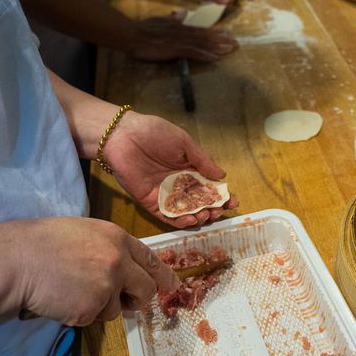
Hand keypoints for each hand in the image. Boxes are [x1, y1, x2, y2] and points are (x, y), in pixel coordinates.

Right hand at [7, 217, 178, 324]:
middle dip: (139, 299)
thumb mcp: (83, 233)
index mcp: (117, 237)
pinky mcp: (92, 308)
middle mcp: (119, 260)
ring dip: (100, 307)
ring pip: (117, 309)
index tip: (172, 285)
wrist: (16, 261)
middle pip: (146, 288)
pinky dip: (80, 315)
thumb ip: (108, 249)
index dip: (163, 274)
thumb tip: (125, 270)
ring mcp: (107, 285)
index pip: (150, 258)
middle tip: (129, 303)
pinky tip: (62, 300)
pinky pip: (94, 318)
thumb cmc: (42, 244)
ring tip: (72, 291)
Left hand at [104, 112, 238, 227]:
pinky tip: (191, 220)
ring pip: (186, 212)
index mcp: (189, 169)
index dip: (221, 195)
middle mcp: (179, 184)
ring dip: (199, 217)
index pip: (209, 186)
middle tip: (220, 211)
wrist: (123, 136)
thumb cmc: (154, 133)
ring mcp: (165, 195)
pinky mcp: (151, 203)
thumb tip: (222, 176)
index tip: (232, 201)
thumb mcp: (184, 143)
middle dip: (213, 209)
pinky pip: (167, 216)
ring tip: (206, 215)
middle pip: (200, 203)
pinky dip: (180, 221)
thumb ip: (202, 161)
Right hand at [128, 14, 237, 61]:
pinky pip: (193, 52)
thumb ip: (172, 19)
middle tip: (236, 43)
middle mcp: (183, 32)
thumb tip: (182, 14)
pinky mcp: (175, 48)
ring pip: (202, 43)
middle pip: (205, 36)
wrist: (132, 34)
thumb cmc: (143, 29)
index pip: (200, 29)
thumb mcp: (160, 21)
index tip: (227, 33)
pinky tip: (215, 58)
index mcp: (179, 26)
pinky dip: (204, 54)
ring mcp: (180, 40)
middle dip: (221, 40)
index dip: (214, 32)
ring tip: (231, 49)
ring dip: (217, 47)